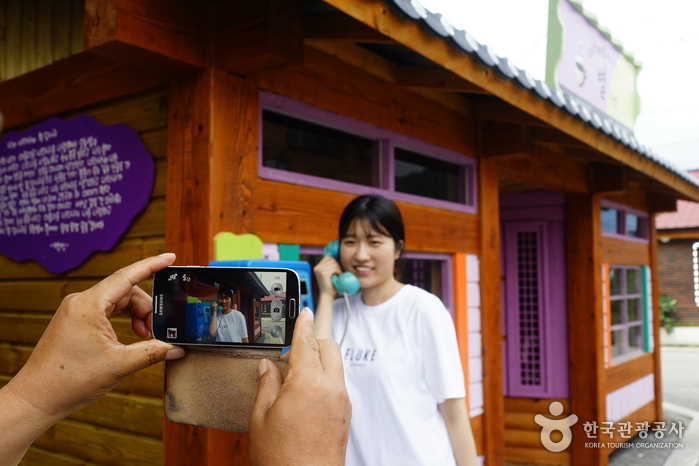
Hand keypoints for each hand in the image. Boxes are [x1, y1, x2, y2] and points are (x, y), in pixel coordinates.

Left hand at [6, 253, 184, 420]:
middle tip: (158, 331)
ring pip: (118, 302)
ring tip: (144, 337)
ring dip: (136, 316)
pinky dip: (123, 321)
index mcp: (89, 305)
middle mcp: (81, 303)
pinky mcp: (76, 322)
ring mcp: (77, 312)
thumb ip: (151, 352)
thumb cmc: (68, 381)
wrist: (37, 398)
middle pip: (126, 292)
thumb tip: (175, 348)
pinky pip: (107, 311)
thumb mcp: (119, 364)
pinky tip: (131, 337)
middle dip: (146, 309)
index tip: (170, 257)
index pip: (127, 276)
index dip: (152, 265)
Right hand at [249, 308, 350, 465]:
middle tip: (289, 354)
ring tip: (293, 379)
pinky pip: (337, 383)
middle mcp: (331, 388)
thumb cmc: (282, 458)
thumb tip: (268, 367)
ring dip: (318, 361)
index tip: (304, 311)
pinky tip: (304, 395)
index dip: (303, 324)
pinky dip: (324, 378)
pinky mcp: (346, 413)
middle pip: (329, 347)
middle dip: (312, 342)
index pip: (307, 342)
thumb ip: (266, 385)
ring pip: (335, 364)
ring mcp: (341, 401)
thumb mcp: (261, 419)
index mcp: (307, 383)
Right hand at [313, 255, 341, 296]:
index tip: (336, 269)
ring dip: (338, 269)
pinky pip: (334, 268)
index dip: (334, 262)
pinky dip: (339, 271)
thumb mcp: (328, 274)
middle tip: (338, 273)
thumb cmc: (329, 285)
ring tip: (338, 275)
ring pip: (334, 263)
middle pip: (331, 260)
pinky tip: (338, 276)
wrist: (327, 295)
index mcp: (317, 267)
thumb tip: (336, 258)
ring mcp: (320, 270)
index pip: (328, 258)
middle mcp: (317, 267)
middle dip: (337, 265)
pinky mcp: (324, 273)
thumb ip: (329, 266)